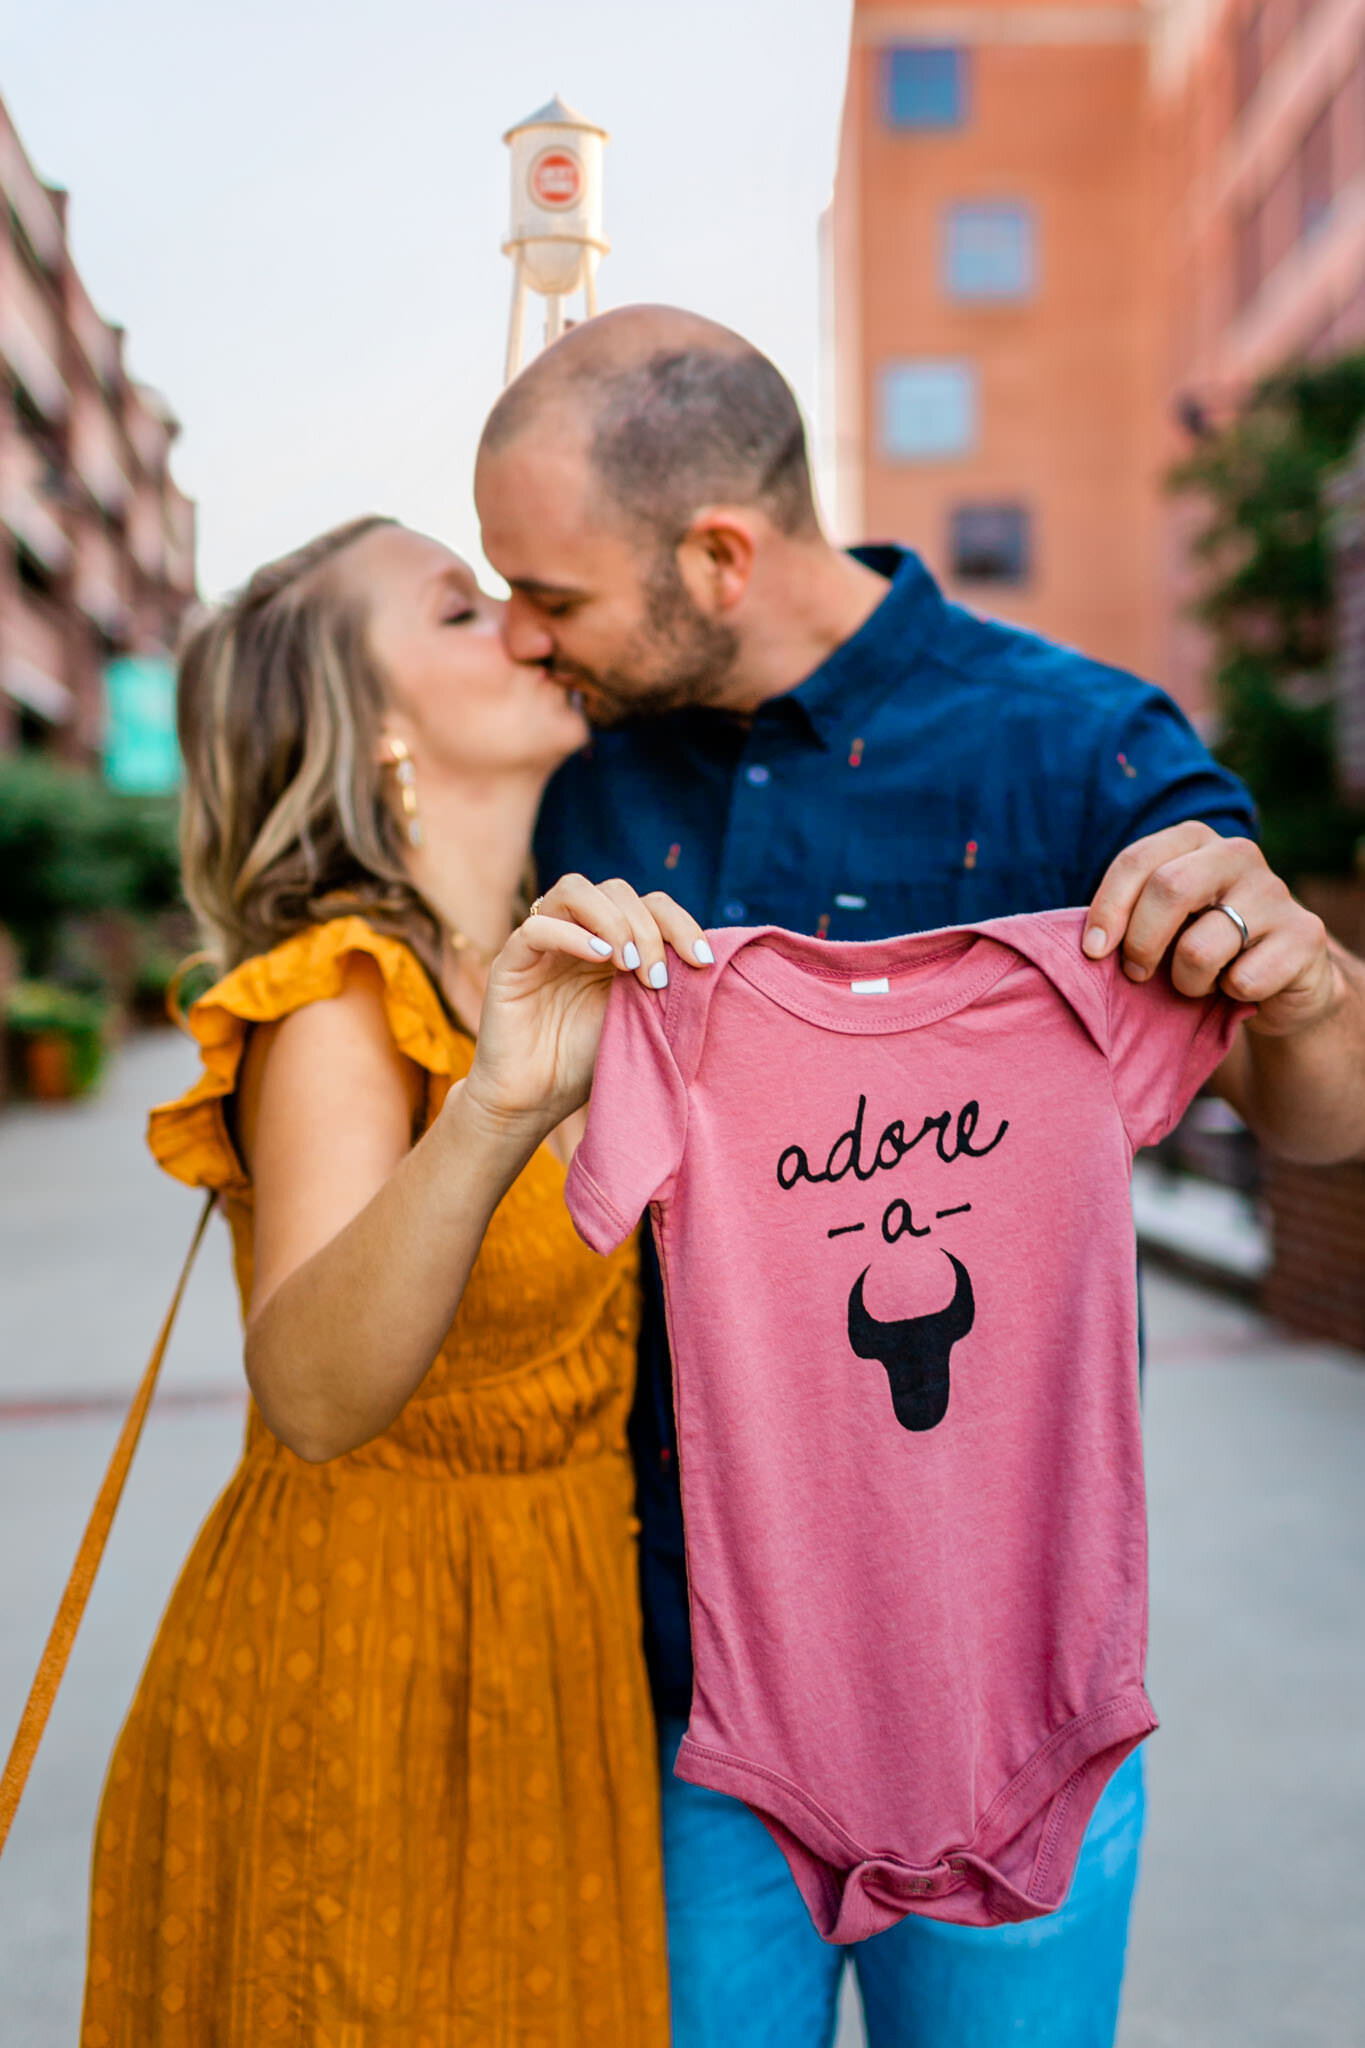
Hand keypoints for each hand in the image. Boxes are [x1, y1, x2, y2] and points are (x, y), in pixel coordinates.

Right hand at [461, 875, 712, 1135]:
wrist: (538, 1101)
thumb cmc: (590, 1063)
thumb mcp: (641, 1018)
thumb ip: (663, 983)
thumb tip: (707, 959)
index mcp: (613, 941)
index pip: (650, 903)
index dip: (680, 922)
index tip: (703, 961)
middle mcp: (578, 932)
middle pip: (617, 890)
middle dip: (648, 929)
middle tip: (656, 977)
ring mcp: (543, 943)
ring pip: (575, 890)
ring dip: (614, 922)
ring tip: (629, 965)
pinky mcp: (510, 962)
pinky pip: (537, 927)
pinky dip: (572, 935)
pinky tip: (599, 958)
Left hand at [1082, 823, 1336, 1037]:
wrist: (1281, 979)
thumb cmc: (1202, 946)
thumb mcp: (1163, 923)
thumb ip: (1129, 917)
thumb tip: (1091, 944)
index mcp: (1194, 840)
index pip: (1137, 861)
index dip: (1108, 909)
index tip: (1093, 951)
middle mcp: (1237, 854)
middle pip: (1169, 889)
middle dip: (1142, 944)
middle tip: (1136, 974)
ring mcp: (1276, 891)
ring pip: (1201, 947)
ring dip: (1187, 981)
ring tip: (1199, 982)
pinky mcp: (1305, 934)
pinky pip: (1243, 979)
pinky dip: (1231, 996)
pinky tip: (1240, 987)